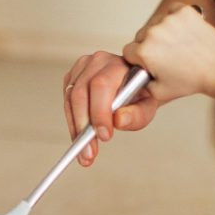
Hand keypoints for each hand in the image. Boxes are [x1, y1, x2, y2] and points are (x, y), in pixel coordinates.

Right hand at [63, 52, 157, 166]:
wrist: (134, 85)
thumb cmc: (141, 94)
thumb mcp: (147, 107)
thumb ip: (137, 115)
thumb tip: (118, 121)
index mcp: (118, 64)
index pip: (102, 85)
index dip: (99, 112)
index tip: (104, 136)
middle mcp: (97, 62)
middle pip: (80, 93)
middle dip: (84, 126)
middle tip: (89, 152)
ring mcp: (82, 68)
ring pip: (70, 100)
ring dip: (76, 129)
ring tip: (85, 152)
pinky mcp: (72, 78)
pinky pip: (66, 103)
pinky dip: (72, 123)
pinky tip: (80, 138)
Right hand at [122, 3, 214, 102]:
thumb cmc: (192, 80)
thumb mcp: (159, 93)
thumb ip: (139, 87)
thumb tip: (129, 82)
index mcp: (145, 52)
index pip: (128, 51)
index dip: (138, 59)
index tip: (148, 63)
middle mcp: (154, 32)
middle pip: (139, 36)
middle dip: (148, 46)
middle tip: (165, 57)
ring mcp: (169, 19)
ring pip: (154, 24)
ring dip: (160, 33)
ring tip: (176, 46)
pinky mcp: (182, 11)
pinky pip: (169, 12)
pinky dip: (173, 20)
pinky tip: (181, 34)